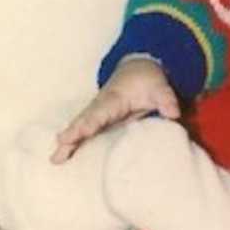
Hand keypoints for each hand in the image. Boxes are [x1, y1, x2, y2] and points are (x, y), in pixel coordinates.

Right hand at [51, 58, 178, 163]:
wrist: (138, 70)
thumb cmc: (147, 80)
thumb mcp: (160, 87)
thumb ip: (166, 99)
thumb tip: (173, 113)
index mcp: (114, 98)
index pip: (101, 112)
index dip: (91, 122)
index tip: (82, 133)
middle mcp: (101, 106)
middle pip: (84, 120)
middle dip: (72, 134)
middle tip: (59, 148)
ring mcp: (97, 114)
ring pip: (80, 127)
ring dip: (68, 142)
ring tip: (55, 159)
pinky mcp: (98, 121)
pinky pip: (83, 133)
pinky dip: (72, 144)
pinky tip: (62, 158)